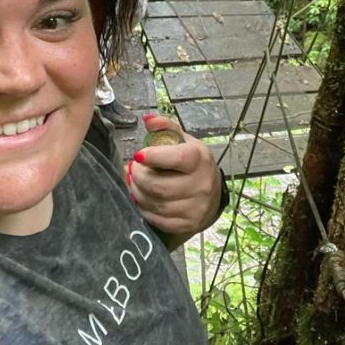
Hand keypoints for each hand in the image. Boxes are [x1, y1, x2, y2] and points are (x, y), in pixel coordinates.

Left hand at [126, 114, 223, 243]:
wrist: (213, 193)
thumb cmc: (193, 163)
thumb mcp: (184, 141)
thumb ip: (166, 127)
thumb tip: (147, 119)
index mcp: (199, 160)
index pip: (175, 158)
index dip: (153, 157)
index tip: (138, 155)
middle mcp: (200, 185)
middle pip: (158, 185)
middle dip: (138, 177)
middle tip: (131, 169)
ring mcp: (195, 208)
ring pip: (155, 203)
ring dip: (137, 192)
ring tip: (133, 182)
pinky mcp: (187, 225)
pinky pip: (157, 219)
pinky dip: (144, 208)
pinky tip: (141, 198)